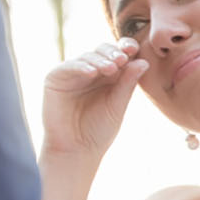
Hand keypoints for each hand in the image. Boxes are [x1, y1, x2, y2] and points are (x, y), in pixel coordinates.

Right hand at [41, 37, 147, 160]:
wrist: (75, 151)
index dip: (126, 48)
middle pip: (103, 51)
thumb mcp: (118, 105)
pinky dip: (80, 66)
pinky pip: (68, 66)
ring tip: (111, 68)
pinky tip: (92, 72)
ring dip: (100, 59)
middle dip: (113, 52)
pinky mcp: (55, 78)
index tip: (134, 50)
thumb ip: (127, 83)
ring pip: (87, 56)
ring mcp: (73, 74)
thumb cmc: (98, 131)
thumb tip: (144, 61)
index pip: (119, 55)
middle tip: (122, 59)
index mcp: (109, 76)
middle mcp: (91, 72)